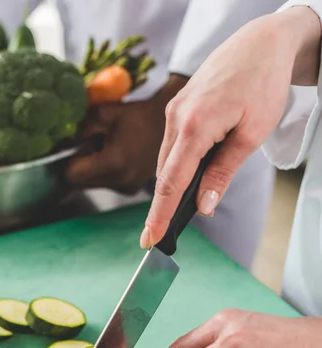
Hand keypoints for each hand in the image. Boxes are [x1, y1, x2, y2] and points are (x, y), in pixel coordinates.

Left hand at [66, 75, 186, 193]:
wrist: (173, 125)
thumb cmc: (138, 116)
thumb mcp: (104, 113)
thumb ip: (80, 129)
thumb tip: (67, 144)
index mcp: (113, 163)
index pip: (72, 175)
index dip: (70, 160)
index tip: (77, 147)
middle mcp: (121, 181)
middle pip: (81, 182)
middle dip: (82, 164)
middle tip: (93, 143)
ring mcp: (128, 188)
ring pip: (94, 183)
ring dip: (94, 167)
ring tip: (110, 146)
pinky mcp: (132, 189)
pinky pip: (108, 183)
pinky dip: (107, 170)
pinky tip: (119, 154)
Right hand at [140, 7, 321, 248]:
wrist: (260, 43)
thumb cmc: (263, 84)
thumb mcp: (251, 135)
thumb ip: (223, 172)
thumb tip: (204, 205)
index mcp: (194, 127)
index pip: (171, 183)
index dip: (159, 215)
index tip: (149, 240)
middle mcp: (176, 119)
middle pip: (164, 174)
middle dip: (163, 206)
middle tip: (163, 234)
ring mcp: (174, 111)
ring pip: (167, 160)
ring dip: (171, 185)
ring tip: (179, 208)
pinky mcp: (178, 107)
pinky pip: (172, 144)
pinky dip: (177, 165)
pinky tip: (188, 175)